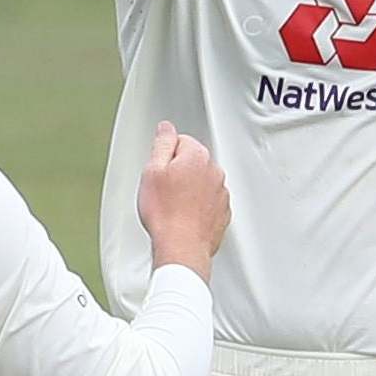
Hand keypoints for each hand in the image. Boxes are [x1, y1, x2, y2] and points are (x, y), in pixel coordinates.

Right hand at [137, 122, 230, 281]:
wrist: (181, 247)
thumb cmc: (166, 213)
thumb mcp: (152, 171)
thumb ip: (162, 144)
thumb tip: (166, 129)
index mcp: (197, 157)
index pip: (180, 141)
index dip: (164, 156)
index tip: (158, 171)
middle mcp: (214, 172)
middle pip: (192, 161)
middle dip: (178, 172)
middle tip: (163, 191)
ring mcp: (221, 193)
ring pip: (202, 182)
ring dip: (189, 189)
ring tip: (173, 207)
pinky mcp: (222, 212)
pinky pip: (208, 202)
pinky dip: (198, 207)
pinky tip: (184, 217)